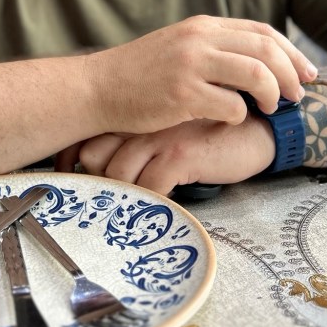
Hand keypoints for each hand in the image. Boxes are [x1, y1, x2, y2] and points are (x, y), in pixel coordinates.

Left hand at [55, 115, 275, 195]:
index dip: (72, 163)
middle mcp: (142, 121)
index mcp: (136, 114)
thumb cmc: (207, 137)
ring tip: (134, 211)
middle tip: (104, 204)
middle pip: (93, 155)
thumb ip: (137, 142)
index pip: (86, 137)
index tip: (69, 181)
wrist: (257, 130)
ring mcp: (160, 135)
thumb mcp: (167, 132)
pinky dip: (151, 203)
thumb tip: (100, 169)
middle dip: (96, 183)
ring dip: (124, 198)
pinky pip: (150, 187)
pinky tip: (160, 209)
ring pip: (118, 174)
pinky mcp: (181, 153)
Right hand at [87, 15, 315, 135]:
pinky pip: (231, 105)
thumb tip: (257, 63)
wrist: (97, 88)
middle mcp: (199, 39)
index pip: (262, 31)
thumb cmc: (139, 75)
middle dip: (292, 74)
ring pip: (256, 72)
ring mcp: (190, 65)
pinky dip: (240, 115)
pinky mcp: (181, 94)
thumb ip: (213, 49)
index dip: (291, 53)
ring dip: (273, 93)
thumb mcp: (178, 47)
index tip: (307, 73)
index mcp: (202, 26)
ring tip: (273, 108)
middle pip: (266, 49)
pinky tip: (232, 120)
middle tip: (299, 96)